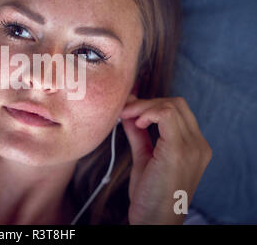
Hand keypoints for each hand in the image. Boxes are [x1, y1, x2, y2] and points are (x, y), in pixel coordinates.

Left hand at [120, 95, 211, 223]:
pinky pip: (167, 115)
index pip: (178, 110)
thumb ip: (139, 134)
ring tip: (127, 116)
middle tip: (125, 112)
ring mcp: (193, 147)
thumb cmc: (150, 195)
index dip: (151, 105)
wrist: (155, 222)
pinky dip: (148, 112)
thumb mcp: (144, 157)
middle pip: (176, 104)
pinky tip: (137, 123)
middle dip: (147, 103)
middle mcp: (199, 145)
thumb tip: (128, 113)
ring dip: (144, 106)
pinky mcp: (179, 151)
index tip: (128, 110)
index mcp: (195, 147)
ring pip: (172, 105)